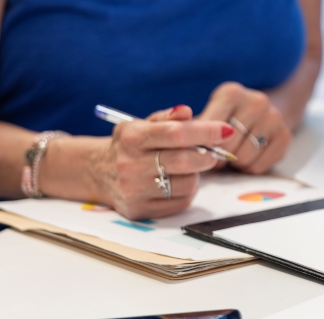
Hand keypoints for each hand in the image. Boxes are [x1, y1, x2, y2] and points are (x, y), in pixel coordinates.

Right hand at [88, 105, 232, 219]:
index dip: (206, 131)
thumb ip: (167, 118)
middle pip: (184, 161)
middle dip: (207, 155)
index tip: (226, 130)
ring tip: (186, 168)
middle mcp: (130, 165)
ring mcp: (133, 191)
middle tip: (212, 153)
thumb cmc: (129, 145)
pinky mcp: (139, 211)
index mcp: (133, 138)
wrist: (97, 172)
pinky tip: (175, 182)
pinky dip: (186, 192)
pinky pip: (180, 202)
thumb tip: (187, 111)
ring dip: (195, 175)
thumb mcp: (141, 124)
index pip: (176, 133)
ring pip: (186, 184)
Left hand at [198, 82, 291, 173]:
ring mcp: (274, 118)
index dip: (202, 146)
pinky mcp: (285, 136)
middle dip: (218, 157)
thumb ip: (192, 129)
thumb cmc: (225, 118)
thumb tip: (181, 150)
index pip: (210, 129)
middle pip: (228, 146)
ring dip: (235, 163)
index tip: (200, 152)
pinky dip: (250, 168)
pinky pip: (260, 166)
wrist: (262, 112)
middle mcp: (256, 101)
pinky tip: (248, 156)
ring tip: (234, 153)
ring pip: (244, 158)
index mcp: (231, 93)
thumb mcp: (208, 114)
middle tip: (216, 156)